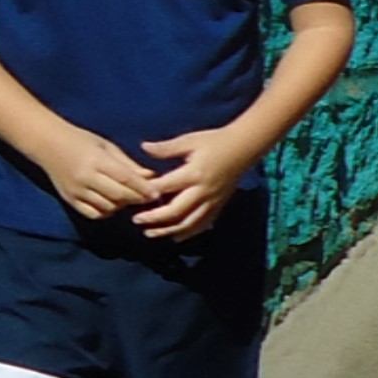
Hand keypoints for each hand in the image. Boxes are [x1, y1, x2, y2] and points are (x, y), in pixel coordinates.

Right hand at [40, 128, 169, 222]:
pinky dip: (106, 212)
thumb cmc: (81, 141)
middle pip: (118, 195)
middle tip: (149, 198)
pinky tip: (112, 204)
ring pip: (107, 207)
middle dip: (137, 198)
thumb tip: (151, 176)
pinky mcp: (69, 200)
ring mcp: (76, 190)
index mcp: (96, 160)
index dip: (143, 188)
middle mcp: (85, 177)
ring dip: (122, 205)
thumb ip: (128, 164)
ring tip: (130, 198)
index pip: (125, 178)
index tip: (157, 193)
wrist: (47, 144)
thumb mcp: (107, 147)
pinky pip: (93, 213)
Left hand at [129, 127, 251, 240]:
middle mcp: (202, 191)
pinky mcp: (219, 205)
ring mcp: (212, 201)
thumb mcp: (190, 140)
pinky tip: (176, 237)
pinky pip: (203, 224)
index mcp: (193, 173)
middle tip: (136, 220)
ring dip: (168, 231)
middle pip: (175, 211)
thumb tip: (143, 147)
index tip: (133, 196)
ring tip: (150, 233)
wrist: (244, 147)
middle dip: (154, 218)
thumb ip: (167, 148)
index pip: (165, 187)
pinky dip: (188, 232)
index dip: (147, 192)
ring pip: (189, 223)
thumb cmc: (215, 141)